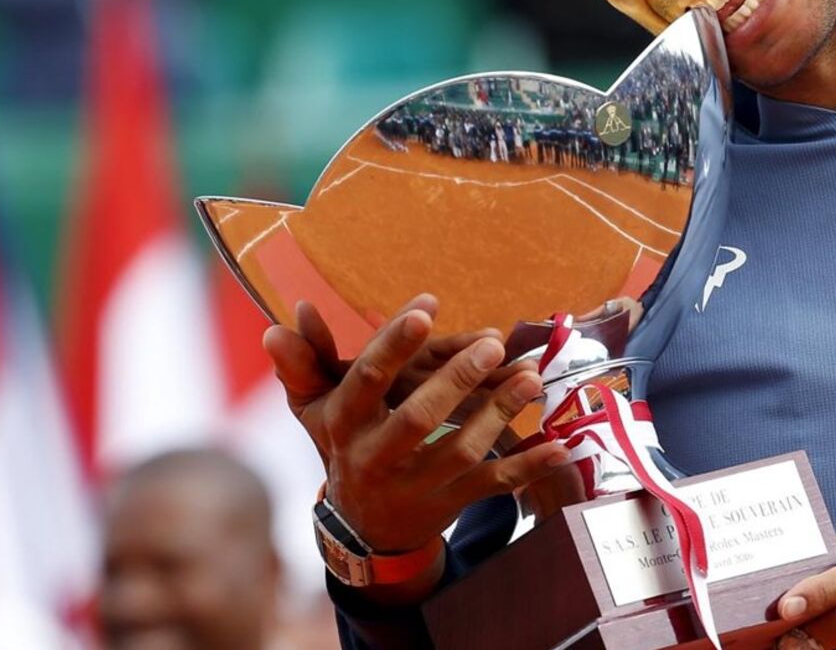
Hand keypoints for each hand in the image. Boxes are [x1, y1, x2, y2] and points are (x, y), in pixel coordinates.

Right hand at [263, 294, 568, 561]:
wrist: (364, 528)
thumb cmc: (344, 447)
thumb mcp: (314, 409)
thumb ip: (301, 364)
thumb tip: (277, 326)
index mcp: (345, 425)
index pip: (367, 379)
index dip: (396, 342)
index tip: (427, 306)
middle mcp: (378, 458)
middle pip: (418, 418)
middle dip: (457, 379)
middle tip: (493, 343)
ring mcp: (418, 485)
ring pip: (462, 450)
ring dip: (500, 413)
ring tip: (531, 377)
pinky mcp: (452, 502)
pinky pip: (494, 485)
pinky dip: (529, 467)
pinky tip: (559, 446)